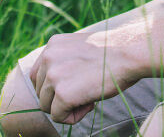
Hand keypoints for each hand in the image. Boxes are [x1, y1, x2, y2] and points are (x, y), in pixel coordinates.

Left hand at [29, 24, 143, 123]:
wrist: (126, 54)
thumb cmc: (110, 54)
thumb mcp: (79, 50)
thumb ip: (64, 61)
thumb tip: (58, 85)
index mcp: (52, 46)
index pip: (37, 75)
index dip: (52, 88)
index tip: (72, 87)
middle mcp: (48, 57)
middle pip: (40, 92)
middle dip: (58, 99)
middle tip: (82, 95)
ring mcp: (54, 76)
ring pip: (46, 106)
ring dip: (64, 109)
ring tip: (86, 101)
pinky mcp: (63, 94)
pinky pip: (57, 116)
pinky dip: (71, 118)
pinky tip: (89, 106)